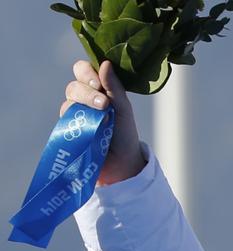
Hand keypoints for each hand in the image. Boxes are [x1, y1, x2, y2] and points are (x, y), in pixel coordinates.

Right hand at [62, 60, 145, 185]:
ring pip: (68, 102)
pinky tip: (87, 127)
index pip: (83, 70)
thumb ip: (115, 88)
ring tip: (101, 117)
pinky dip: (76, 122)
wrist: (121, 162)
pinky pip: (64, 120)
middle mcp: (83, 99)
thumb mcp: (124, 109)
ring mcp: (74, 114)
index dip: (86, 72)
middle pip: (74, 86)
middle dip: (87, 92)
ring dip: (84, 107)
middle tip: (103, 104)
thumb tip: (105, 64)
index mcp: (97, 89)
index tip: (98, 83)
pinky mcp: (68, 129)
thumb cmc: (124, 133)